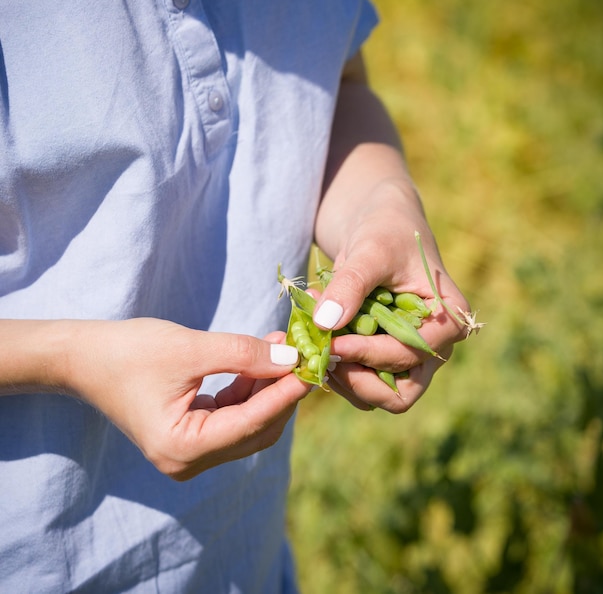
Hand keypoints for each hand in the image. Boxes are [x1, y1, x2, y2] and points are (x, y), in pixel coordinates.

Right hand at [58, 318, 307, 479]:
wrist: (85, 358)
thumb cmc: (128, 351)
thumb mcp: (190, 348)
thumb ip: (243, 354)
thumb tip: (290, 356)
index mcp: (182, 448)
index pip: (251, 423)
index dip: (286, 394)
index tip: (313, 366)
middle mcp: (188, 461)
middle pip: (255, 430)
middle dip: (281, 393)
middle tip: (304, 356)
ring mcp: (190, 452)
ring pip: (248, 423)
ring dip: (268, 388)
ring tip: (284, 346)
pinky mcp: (190, 436)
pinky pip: (232, 415)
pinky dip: (249, 389)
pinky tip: (262, 358)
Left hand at [312, 202, 469, 412]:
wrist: (379, 224)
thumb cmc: (385, 231)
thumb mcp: (370, 250)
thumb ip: (351, 284)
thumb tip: (325, 323)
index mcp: (448, 321)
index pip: (410, 358)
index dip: (368, 356)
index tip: (331, 344)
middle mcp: (436, 346)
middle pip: (401, 394)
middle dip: (357, 380)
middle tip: (323, 356)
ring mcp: (412, 355)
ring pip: (379, 395)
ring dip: (345, 379)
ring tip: (316, 346)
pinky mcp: (387, 356)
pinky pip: (364, 380)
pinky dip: (340, 370)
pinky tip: (320, 344)